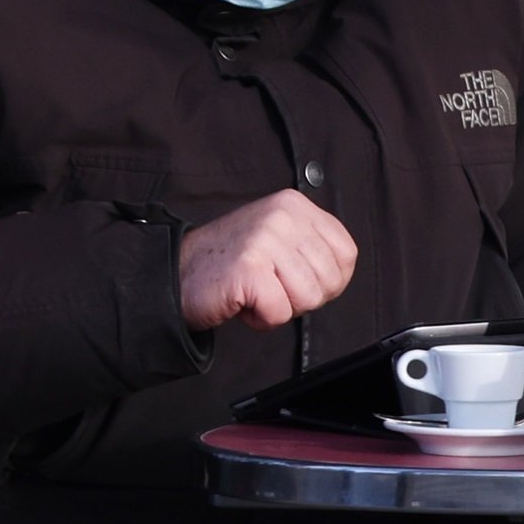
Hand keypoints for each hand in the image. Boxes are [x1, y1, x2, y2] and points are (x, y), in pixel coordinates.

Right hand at [177, 189, 357, 331]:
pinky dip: (261, 318)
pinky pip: (280, 312)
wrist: (176, 273)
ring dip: (281, 308)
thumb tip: (341, 272)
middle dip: (302, 297)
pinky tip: (243, 300)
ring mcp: (265, 239)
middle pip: (330, 280)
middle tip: (269, 285)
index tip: (295, 278)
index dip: (327, 280)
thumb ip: (313, 248)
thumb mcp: (281, 239)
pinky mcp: (249, 267)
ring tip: (255, 291)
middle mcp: (283, 216)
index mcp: (296, 206)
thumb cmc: (231, 264)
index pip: (347, 255)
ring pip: (308, 298)